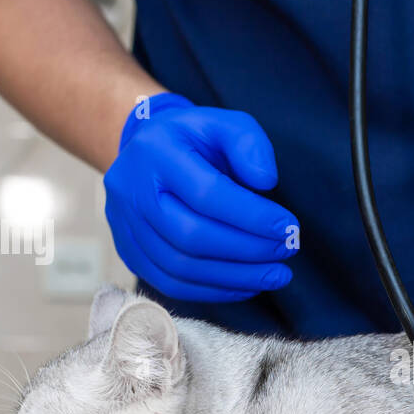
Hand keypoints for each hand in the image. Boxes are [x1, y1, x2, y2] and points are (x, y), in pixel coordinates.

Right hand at [103, 93, 298, 302]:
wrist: (145, 152)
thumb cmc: (193, 139)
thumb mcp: (223, 123)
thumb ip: (248, 144)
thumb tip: (265, 182)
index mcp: (154, 152)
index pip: (205, 193)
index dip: (251, 216)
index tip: (288, 227)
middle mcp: (131, 191)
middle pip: (190, 236)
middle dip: (247, 250)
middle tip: (286, 250)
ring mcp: (125, 226)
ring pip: (181, 267)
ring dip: (236, 276)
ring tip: (276, 274)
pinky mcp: (129, 253)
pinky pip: (171, 284)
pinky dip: (214, 291)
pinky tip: (248, 285)